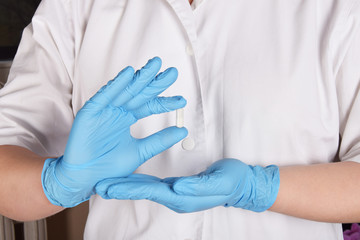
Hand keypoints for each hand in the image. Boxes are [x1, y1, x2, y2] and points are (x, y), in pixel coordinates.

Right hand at [42, 57, 187, 206]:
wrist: (85, 178)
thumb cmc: (109, 167)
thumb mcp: (140, 152)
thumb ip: (159, 141)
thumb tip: (182, 131)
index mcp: (129, 118)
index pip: (150, 105)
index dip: (166, 102)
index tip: (182, 101)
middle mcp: (118, 110)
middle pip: (140, 93)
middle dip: (156, 82)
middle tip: (173, 72)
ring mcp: (105, 109)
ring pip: (126, 89)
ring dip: (140, 77)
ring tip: (155, 65)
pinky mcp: (91, 111)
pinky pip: (105, 95)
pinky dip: (116, 84)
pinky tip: (129, 74)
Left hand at [96, 158, 279, 212]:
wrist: (240, 184)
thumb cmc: (231, 181)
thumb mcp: (218, 181)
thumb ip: (198, 186)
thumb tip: (177, 188)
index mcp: (182, 196)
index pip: (150, 191)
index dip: (128, 188)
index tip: (109, 187)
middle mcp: (175, 196)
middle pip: (143, 191)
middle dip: (120, 188)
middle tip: (99, 185)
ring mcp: (176, 192)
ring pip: (146, 188)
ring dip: (126, 185)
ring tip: (107, 182)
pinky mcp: (178, 186)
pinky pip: (154, 184)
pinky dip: (139, 181)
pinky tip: (130, 178)